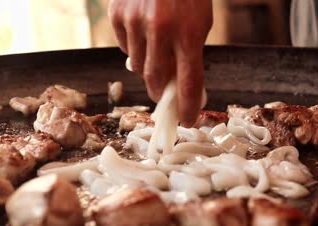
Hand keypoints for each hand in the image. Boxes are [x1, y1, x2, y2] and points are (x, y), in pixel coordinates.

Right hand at [109, 0, 212, 125]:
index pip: (188, 83)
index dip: (188, 106)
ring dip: (147, 66)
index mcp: (189, 33)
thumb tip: (176, 85)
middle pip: (155, 80)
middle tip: (164, 96)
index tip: (188, 120)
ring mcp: (135, 21)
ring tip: (156, 49)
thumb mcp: (200, 22)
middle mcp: (160, 29)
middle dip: (160, 94)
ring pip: (136, 65)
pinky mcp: (117, 13)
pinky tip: (143, 32)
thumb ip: (190, 53)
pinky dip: (133, 47)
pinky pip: (123, 46)